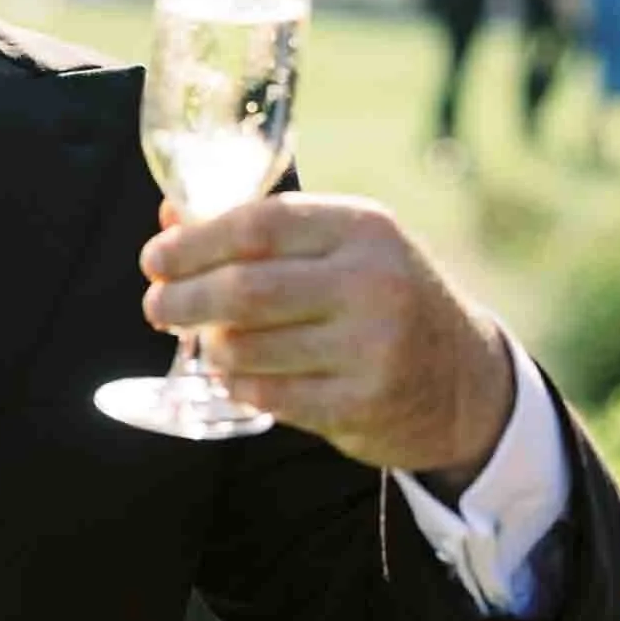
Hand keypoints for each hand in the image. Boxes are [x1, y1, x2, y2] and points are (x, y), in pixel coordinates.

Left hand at [139, 193, 515, 490]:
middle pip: (244, 289)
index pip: (256, 225)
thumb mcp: (343, 248)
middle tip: (156, 306)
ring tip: (207, 342)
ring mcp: (371, 347)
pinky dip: (238, 385)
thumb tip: (170, 216)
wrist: (465, 379)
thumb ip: (264, 231)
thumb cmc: (383, 299)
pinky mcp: (363, 403)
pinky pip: (269, 396)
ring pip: (248, 347)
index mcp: (362, 227)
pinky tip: (236, 376)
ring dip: (211, 346)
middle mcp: (372, 282)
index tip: (154, 258)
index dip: (192, 243)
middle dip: (183, 299)